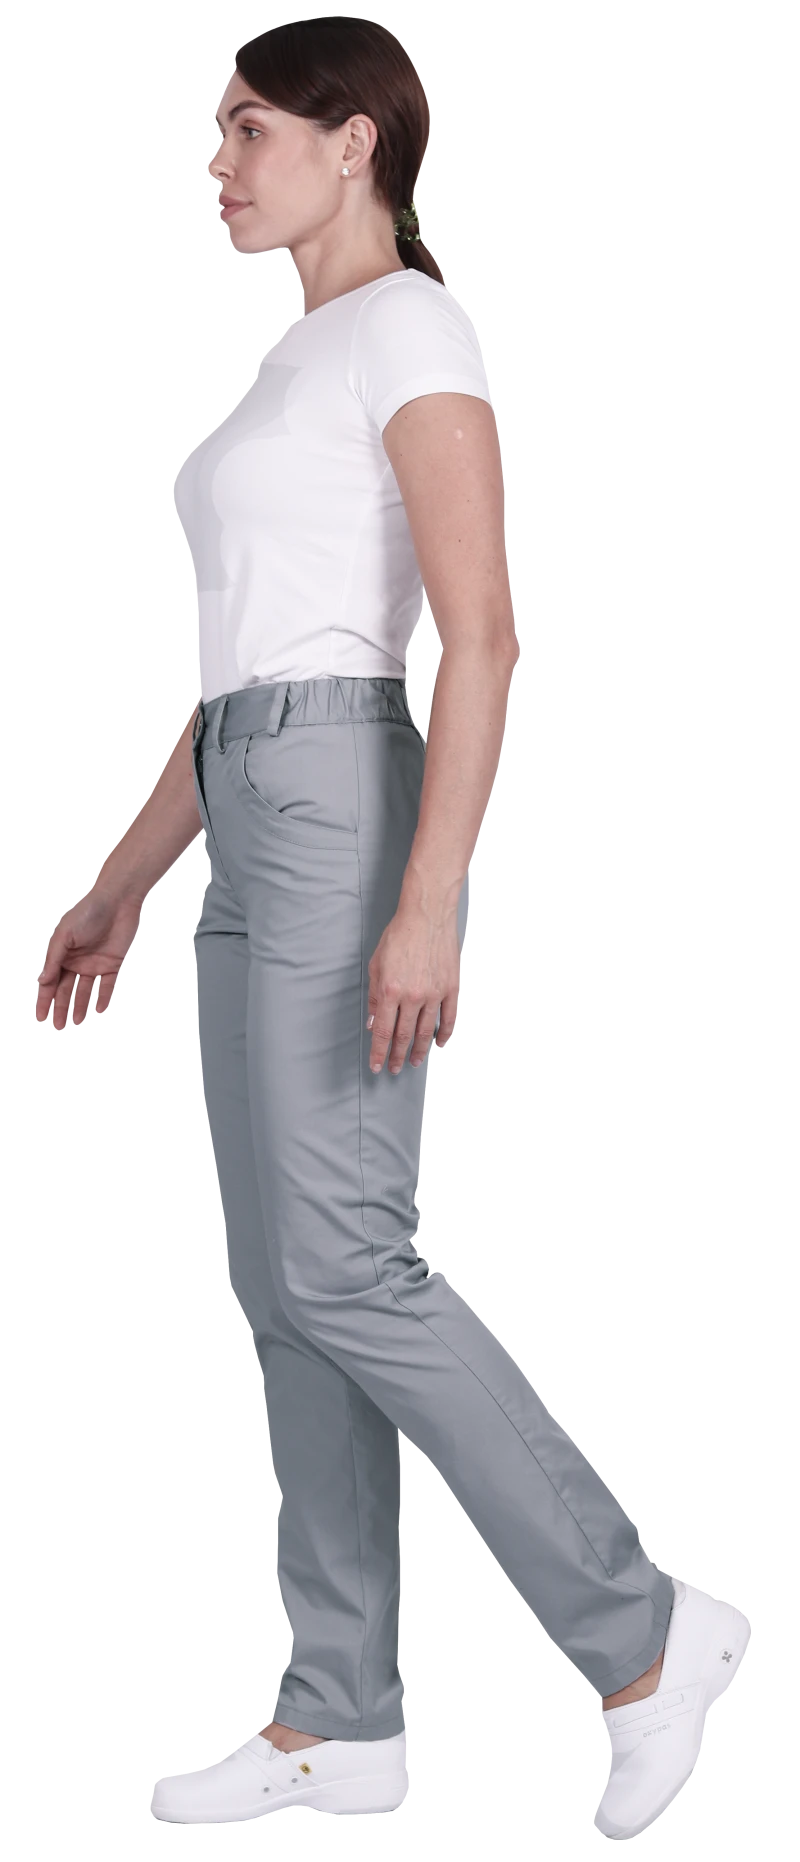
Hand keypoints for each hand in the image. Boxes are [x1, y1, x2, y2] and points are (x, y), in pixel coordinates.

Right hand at [35, 885, 143, 1029]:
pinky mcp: (112, 964)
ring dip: (81, 1006)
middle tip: (58, 1026)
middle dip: (61, 1008)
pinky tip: (98, 1010)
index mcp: (61, 954)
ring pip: (85, 991)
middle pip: (66, 990)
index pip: (50, 982)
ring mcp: (94, 964)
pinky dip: (103, 997)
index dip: (45, 1000)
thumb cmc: (87, 912)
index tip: (40, 1017)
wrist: (117, 901)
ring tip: (78, 1022)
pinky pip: (107, 985)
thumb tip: (43, 981)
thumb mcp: (65, 934)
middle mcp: (76, 961)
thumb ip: (54, 959)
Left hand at [366, 901, 459, 1073]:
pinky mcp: (450, 988)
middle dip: (397, 1056)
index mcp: (391, 991)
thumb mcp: (377, 965)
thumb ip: (375, 996)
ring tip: (414, 1062)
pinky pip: (447, 1018)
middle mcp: (412, 996)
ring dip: (419, 1050)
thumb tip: (374, 1022)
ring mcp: (434, 994)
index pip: (383, 1032)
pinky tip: (438, 1043)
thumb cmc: (400, 935)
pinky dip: (443, 1034)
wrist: (427, 916)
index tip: (377, 1065)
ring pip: (425, 1031)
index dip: (379, 1052)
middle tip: (395, 1068)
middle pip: (404, 1036)